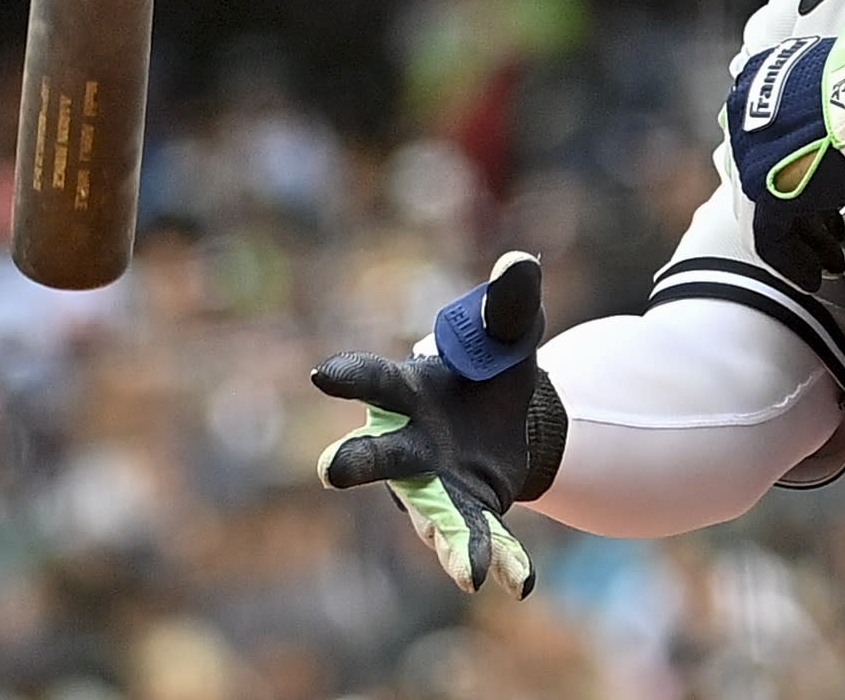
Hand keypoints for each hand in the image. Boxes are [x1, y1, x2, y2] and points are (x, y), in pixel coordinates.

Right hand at [313, 251, 566, 595]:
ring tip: (465, 571)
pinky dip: (496, 560)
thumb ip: (510, 303)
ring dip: (445, 540)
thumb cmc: (487, 369)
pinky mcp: (466, 515)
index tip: (322, 373)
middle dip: (354, 461)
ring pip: (430, 514)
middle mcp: (407, 445)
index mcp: (407, 392)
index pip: (372, 380)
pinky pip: (478, 540)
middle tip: (330, 468)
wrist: (509, 420)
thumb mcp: (508, 334)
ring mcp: (433, 487)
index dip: (347, 375)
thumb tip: (521, 262)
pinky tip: (516, 582)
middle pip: (376, 454)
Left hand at [725, 6, 844, 292]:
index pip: (768, 142)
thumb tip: (831, 128)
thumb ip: (818, 105)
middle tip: (823, 236)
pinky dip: (793, 261)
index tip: (815, 195)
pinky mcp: (766, 193)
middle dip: (798, 213)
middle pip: (766, 178)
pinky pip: (771, 239)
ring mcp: (750, 157)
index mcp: (759, 82)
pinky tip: (813, 275)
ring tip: (826, 261)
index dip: (794, 173)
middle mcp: (743, 118)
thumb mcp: (835, 82)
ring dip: (801, 242)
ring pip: (767, 213)